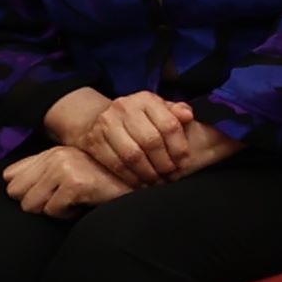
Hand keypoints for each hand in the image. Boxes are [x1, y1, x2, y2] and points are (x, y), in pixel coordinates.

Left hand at [1, 143, 128, 213]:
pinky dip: (67, 214)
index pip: (9, 177)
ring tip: (74, 201)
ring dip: (52, 209)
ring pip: (31, 204)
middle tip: (61, 199)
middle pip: (15, 192)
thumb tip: (7, 178)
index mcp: (51, 152)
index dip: (27, 191)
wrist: (137, 185)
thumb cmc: (101, 184)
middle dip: (36, 202)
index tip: (50, 193)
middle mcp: (55, 155)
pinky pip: (52, 211)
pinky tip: (85, 203)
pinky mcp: (75, 182)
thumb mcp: (68, 171)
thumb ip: (39, 171)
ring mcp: (65, 167)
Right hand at [60, 89, 222, 185]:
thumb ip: (177, 112)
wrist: (100, 118)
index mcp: (146, 99)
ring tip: (157, 181)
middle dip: (164, 163)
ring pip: (132, 155)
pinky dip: (131, 177)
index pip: (168, 125)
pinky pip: (116, 165)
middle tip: (170, 175)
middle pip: (151, 141)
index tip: (182, 162)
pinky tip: (140, 183)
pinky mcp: (94, 141)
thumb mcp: (159, 109)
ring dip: (148, 173)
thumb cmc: (139, 117)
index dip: (178, 148)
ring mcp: (106, 124)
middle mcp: (125, 108)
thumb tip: (188, 116)